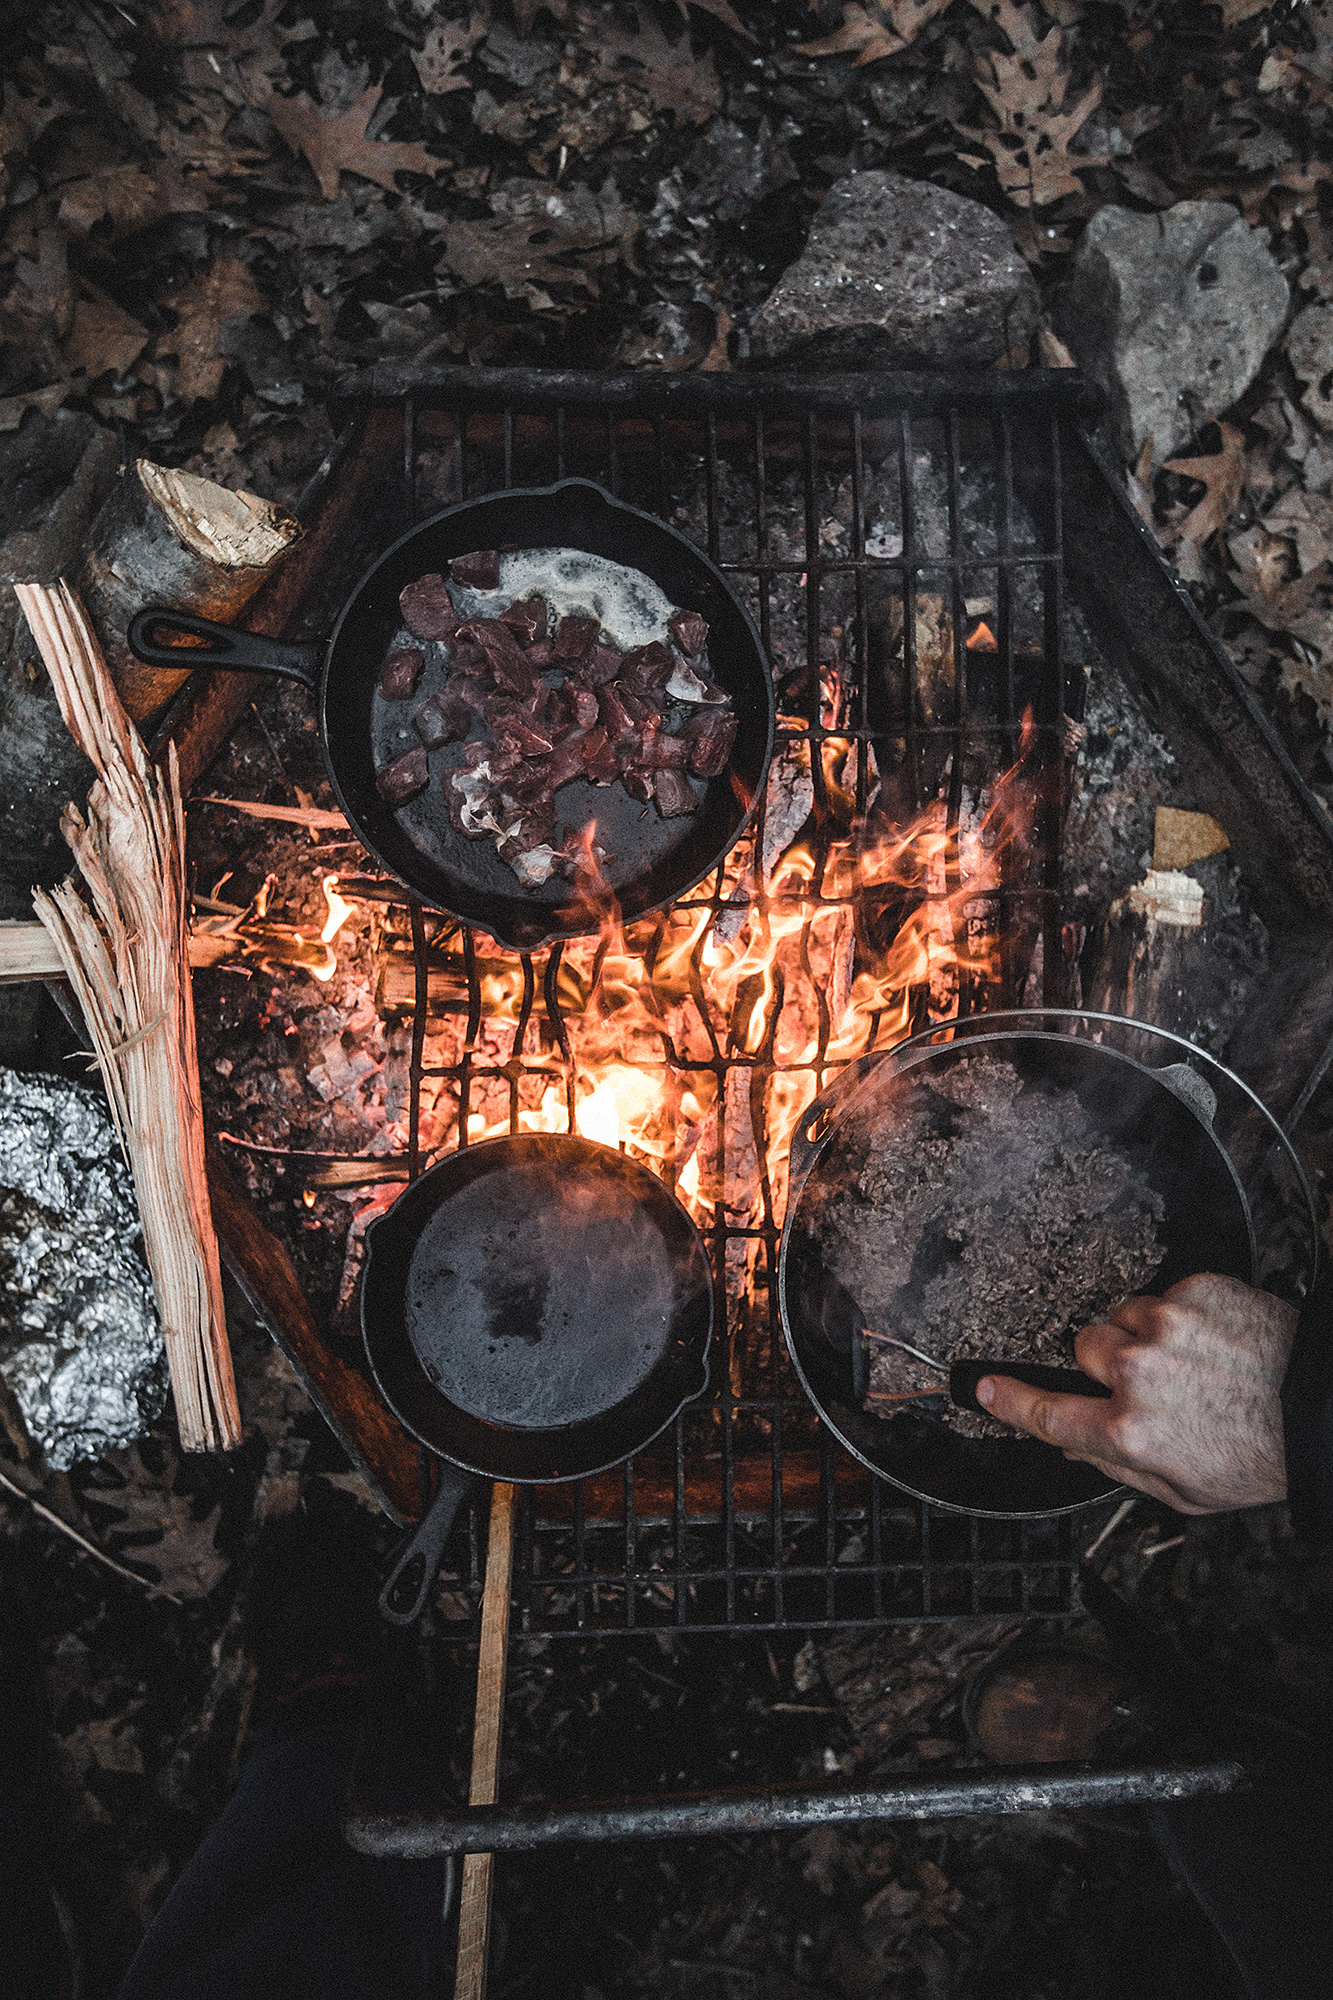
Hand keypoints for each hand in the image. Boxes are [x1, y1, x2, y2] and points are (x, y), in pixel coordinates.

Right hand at [976, 1274, 1297, 1513]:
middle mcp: (1138, 1373)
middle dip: (1105, 1363)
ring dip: (1143, 1335)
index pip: (1048, 1414)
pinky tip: (1214, 1340)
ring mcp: (1166, 1325)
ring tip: (1190, 1359)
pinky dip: (1181, 1314)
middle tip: (1148, 1382)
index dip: (1010, 1400)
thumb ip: (1119, 1467)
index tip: (983, 1387)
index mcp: (1129, 1431)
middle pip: (1084, 1349)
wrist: (1321, 1408)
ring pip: (1121, 1317)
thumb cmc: (1261, 1456)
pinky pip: (1164, 1295)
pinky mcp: (1194, 1290)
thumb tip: (1075, 1447)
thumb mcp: (1184, 1490)